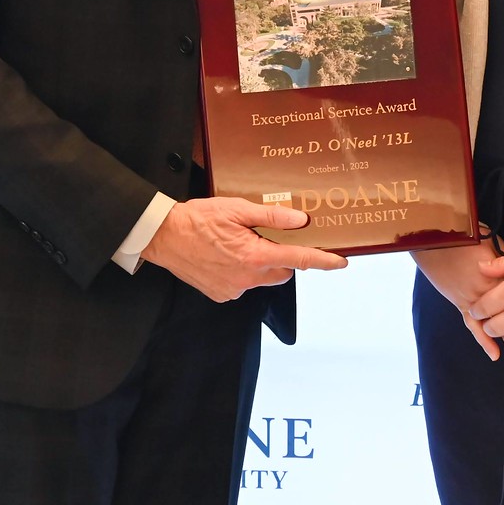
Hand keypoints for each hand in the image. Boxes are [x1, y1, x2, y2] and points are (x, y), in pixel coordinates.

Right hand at [143, 196, 345, 301]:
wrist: (163, 236)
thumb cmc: (198, 219)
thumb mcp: (237, 209)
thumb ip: (271, 217)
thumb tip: (300, 221)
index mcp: (254, 256)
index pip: (299, 260)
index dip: (323, 261)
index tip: (340, 263)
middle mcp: (246, 278)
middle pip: (282, 272)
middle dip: (281, 258)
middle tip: (262, 237)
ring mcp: (233, 289)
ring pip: (262, 279)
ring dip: (259, 265)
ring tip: (237, 244)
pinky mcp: (221, 295)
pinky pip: (242, 285)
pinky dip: (241, 273)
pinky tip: (224, 256)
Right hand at [414, 240, 502, 359]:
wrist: (435, 240)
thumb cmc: (463, 236)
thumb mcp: (492, 242)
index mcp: (496, 275)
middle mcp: (486, 291)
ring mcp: (473, 300)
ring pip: (495, 320)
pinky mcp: (461, 304)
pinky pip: (474, 326)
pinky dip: (484, 341)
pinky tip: (495, 355)